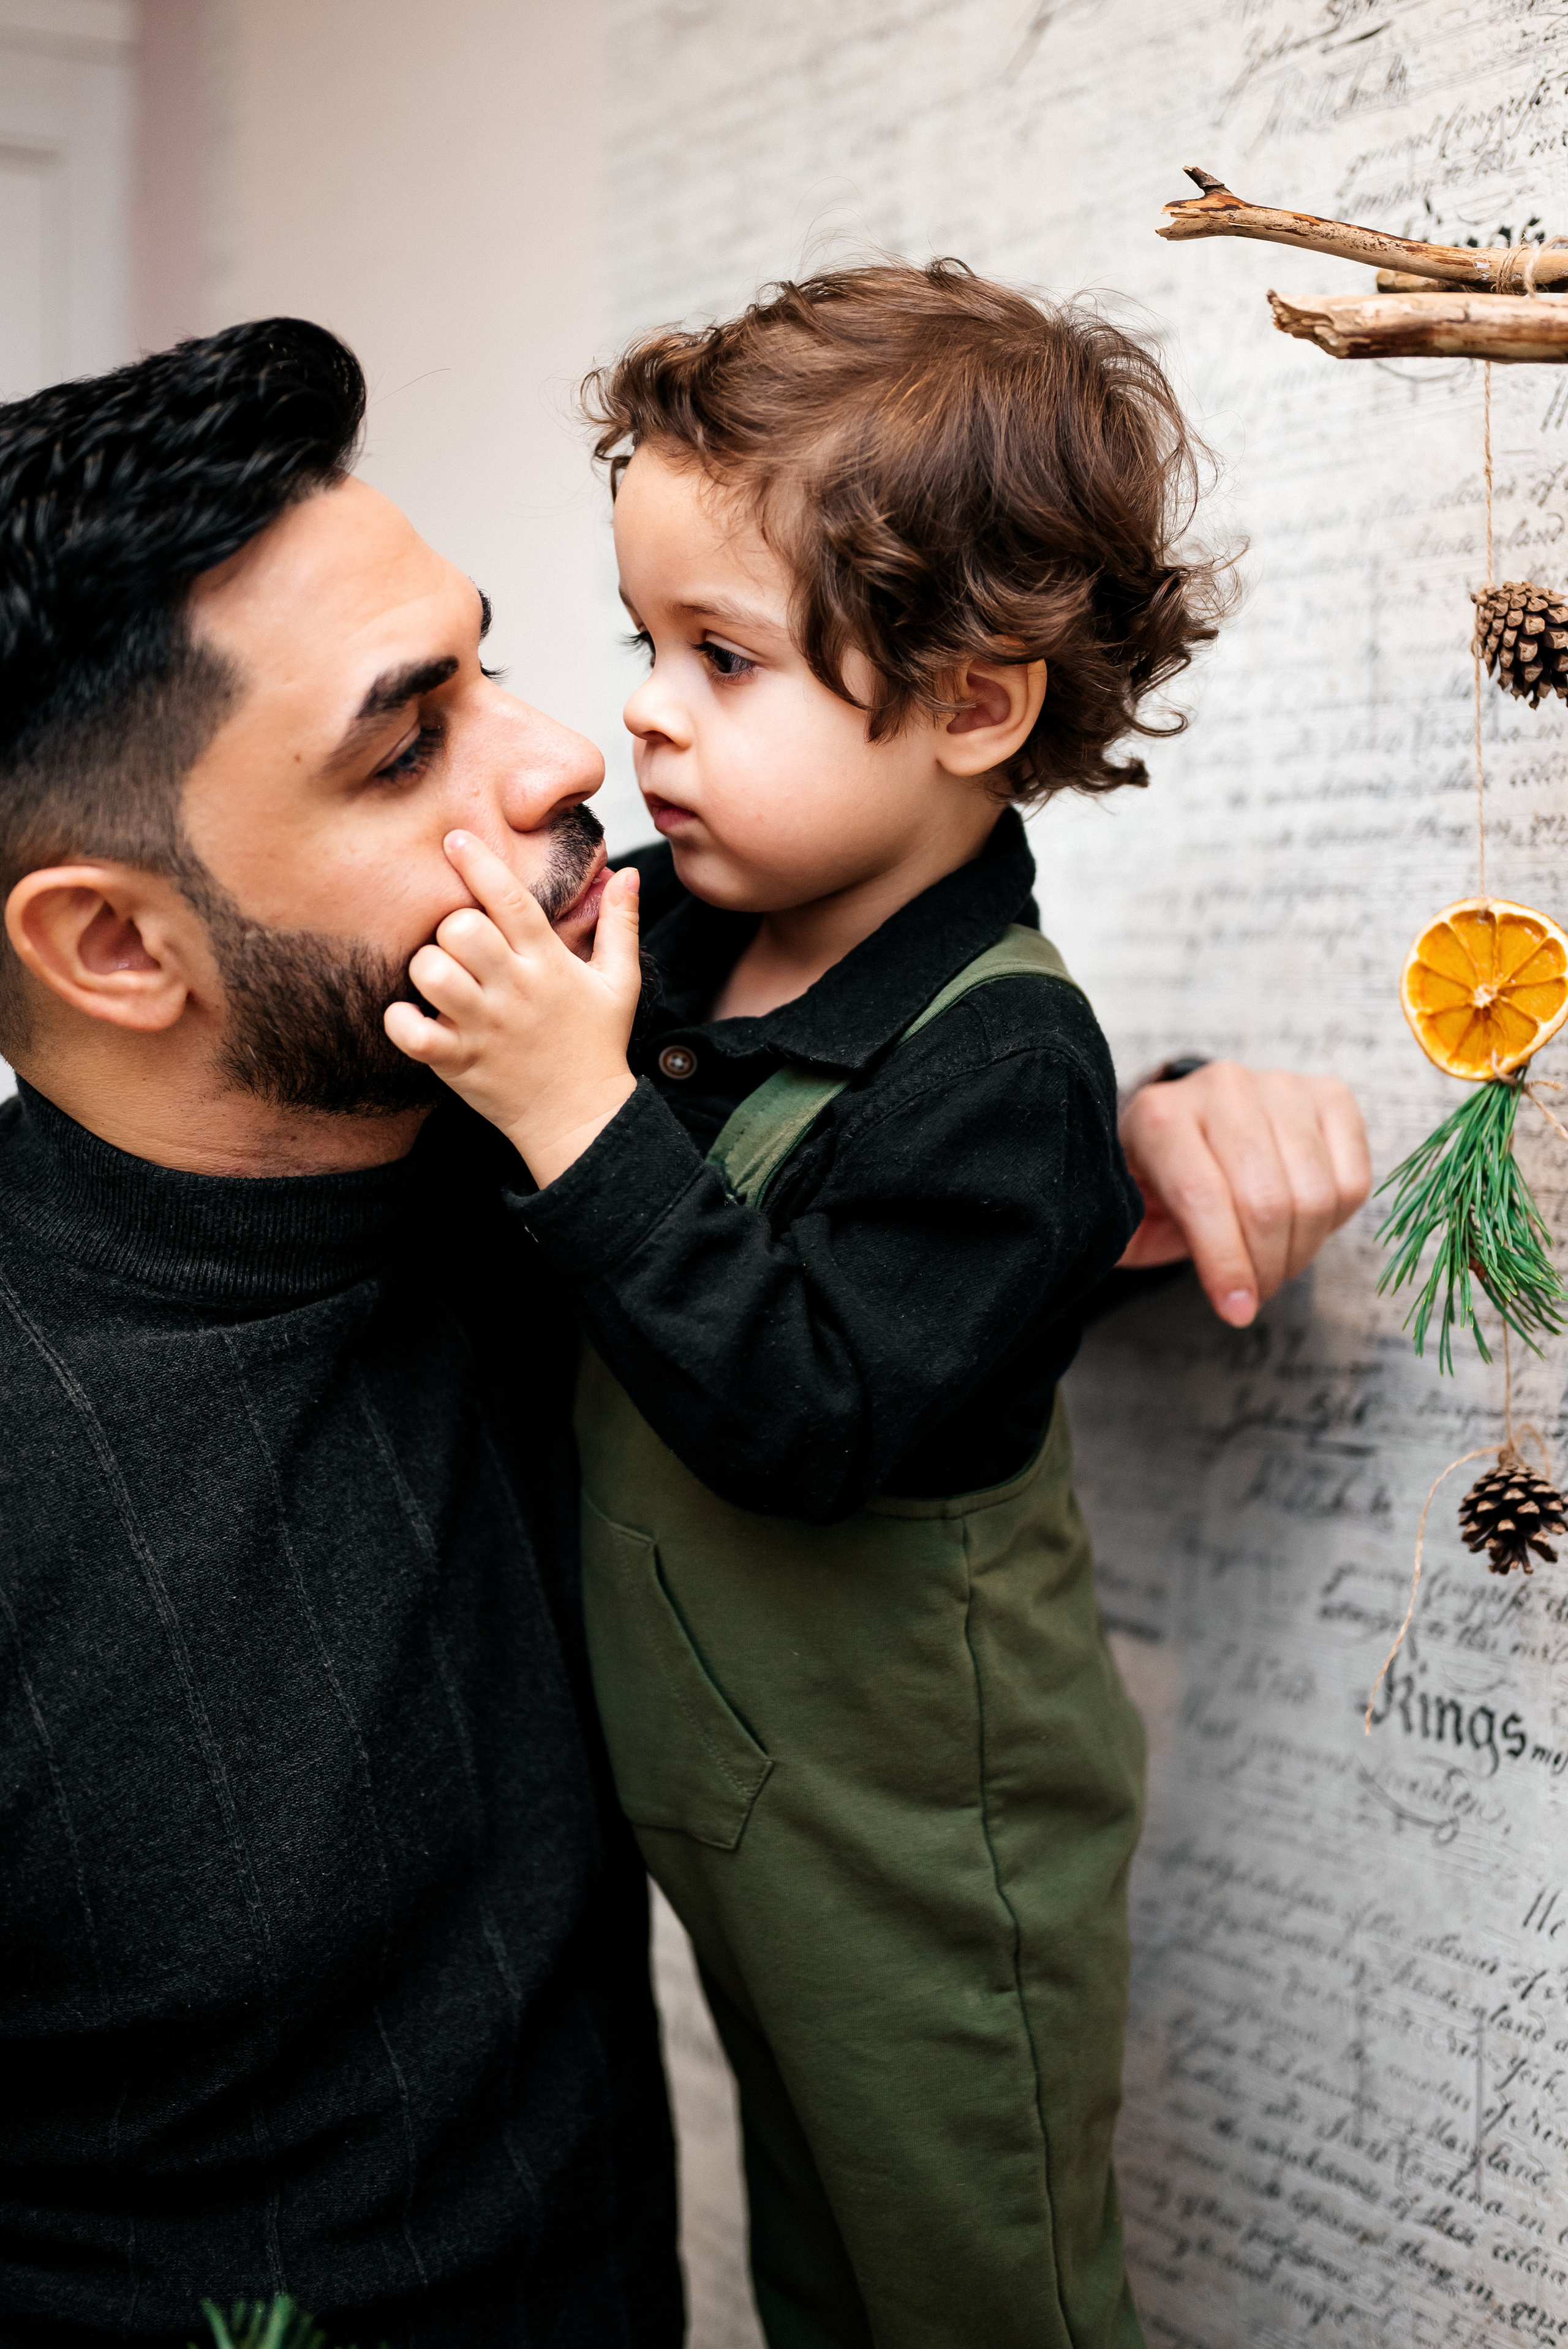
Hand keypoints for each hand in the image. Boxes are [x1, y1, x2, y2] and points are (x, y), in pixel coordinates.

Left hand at [384, 831, 641, 1185]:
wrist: (584, 1120)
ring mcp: (484, 1028)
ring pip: (432, 972)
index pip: (509, 899)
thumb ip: (620, 925)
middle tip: (457, 941)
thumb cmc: (598, 1045)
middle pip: (460, 929)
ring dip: (426, 967)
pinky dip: (400, 1021)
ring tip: (439, 977)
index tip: (455, 839)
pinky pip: (412, 1033)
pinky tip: (410, 1015)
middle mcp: (514, 990)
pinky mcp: (460, 1063)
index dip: (478, 862)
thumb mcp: (621, 983)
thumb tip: (628, 873)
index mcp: (549, 963)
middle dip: (449, 924)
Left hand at [1117, 1061, 1369, 1327]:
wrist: (1186, 1130)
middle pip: (1266, 1201)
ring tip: (1273, 1265)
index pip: (1202, 1197)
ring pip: (1314, 1196)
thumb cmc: (1153, 1183)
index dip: (1225, 1264)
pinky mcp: (1329, 1096)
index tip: (1235, 1311)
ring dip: (1299, 1252)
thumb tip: (1161, 1269)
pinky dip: (1332, 1223)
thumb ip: (1127, 1240)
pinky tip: (1301, 1227)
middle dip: (1265, 1268)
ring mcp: (1280, 1086)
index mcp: (1159, 1115)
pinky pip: (1352, 1181)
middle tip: (1253, 1293)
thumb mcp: (1122, 1214)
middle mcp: (1222, 1087)